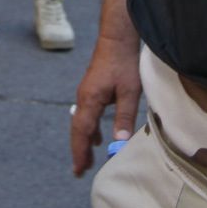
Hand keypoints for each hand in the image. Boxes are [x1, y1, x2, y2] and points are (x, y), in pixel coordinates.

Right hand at [69, 34, 143, 175]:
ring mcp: (85, 93)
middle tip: (80, 171)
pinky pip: (86, 115)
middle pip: (77, 130)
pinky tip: (97, 136)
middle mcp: (83, 98)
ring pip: (81, 122)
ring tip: (88, 159)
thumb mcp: (129, 91)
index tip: (79, 170)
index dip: (80, 152)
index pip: (81, 132)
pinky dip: (88, 129)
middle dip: (79, 151)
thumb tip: (118, 142)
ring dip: (83, 141)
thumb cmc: (124, 62)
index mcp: (90, 100)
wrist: (117, 36)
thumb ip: (124, 116)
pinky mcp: (91, 89)